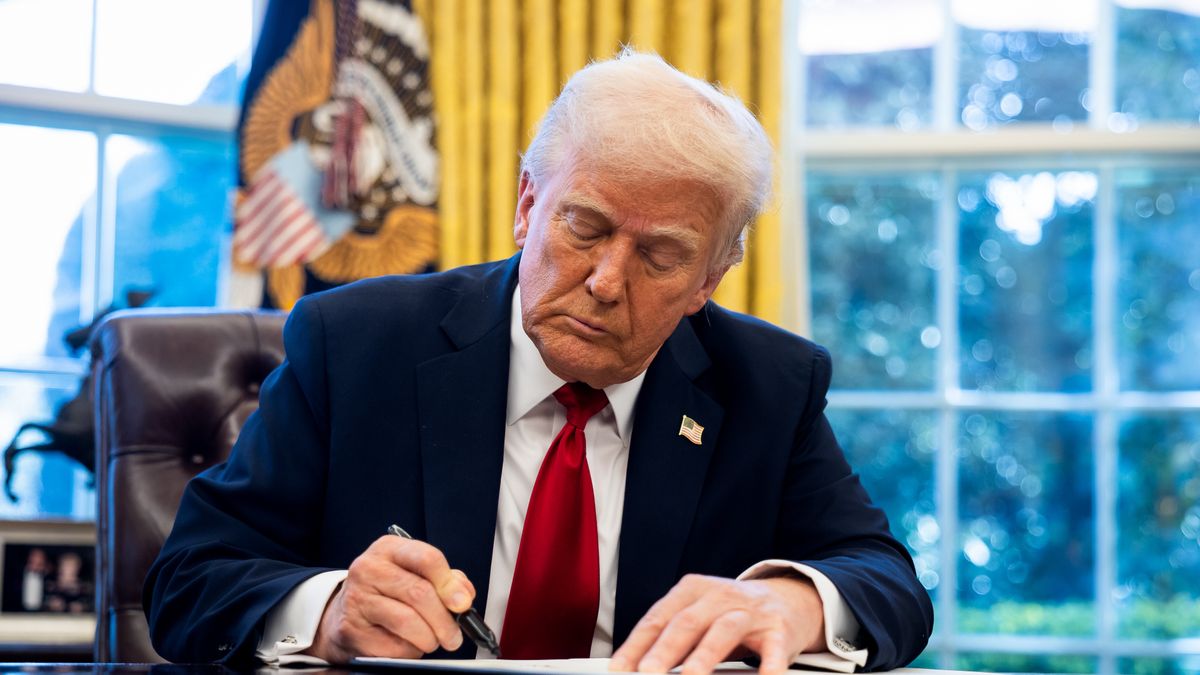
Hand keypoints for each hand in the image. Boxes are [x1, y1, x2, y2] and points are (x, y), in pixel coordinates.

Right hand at [305, 535, 475, 662]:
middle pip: (419, 593)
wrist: (346, 612)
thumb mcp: (415, 573)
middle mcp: (368, 568)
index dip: (449, 584)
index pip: (426, 558)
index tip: (463, 603)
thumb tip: (464, 595)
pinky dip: (409, 651)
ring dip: (428, 638)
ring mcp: (356, 598)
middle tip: (453, 635)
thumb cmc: (387, 591)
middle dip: (444, 620)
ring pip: (407, 621)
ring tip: (432, 640)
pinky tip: (408, 645)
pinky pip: (392, 645)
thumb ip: (445, 579)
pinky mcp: (351, 629)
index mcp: (389, 548)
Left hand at [610, 574, 824, 674]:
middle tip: (646, 673)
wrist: (789, 598)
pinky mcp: (780, 630)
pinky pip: (773, 649)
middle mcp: (721, 595)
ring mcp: (751, 611)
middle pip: (687, 622)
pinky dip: (767, 667)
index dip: (637, 644)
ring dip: (704, 655)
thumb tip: (637, 666)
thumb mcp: (700, 614)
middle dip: (664, 650)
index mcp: (693, 590)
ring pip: (724, 630)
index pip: (659, 617)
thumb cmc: (732, 612)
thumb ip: (672, 636)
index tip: (619, 668)